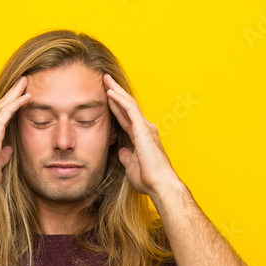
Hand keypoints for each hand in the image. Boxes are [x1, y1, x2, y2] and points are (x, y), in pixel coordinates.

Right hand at [0, 75, 31, 201]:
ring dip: (15, 92)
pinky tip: (26, 96)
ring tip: (25, 82)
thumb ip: (2, 156)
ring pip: (4, 105)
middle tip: (22, 81)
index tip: (17, 98)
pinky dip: (17, 103)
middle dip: (12, 93)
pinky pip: (7, 112)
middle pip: (1, 106)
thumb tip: (8, 150)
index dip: (9, 106)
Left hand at [103, 73, 180, 199]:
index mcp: (141, 137)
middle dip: (116, 92)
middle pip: (127, 106)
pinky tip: (110, 93)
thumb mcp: (131, 167)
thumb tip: (121, 151)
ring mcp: (145, 128)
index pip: (125, 118)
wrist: (160, 184)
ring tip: (106, 80)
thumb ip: (126, 157)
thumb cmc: (149, 179)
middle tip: (105, 81)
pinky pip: (129, 109)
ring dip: (116, 91)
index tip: (107, 97)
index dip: (116, 107)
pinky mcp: (143, 129)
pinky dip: (119, 100)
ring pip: (128, 103)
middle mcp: (144, 129)